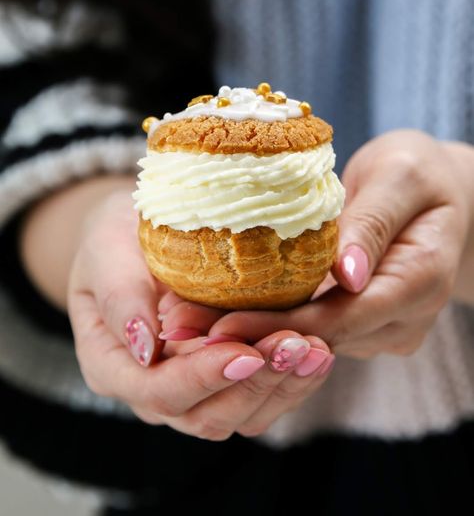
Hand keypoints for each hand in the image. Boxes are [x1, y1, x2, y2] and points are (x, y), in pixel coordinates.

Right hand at [68, 189, 333, 438]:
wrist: (135, 235)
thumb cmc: (115, 238)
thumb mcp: (106, 251)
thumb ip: (119, 295)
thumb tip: (147, 348)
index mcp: (113, 365)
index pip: (158, 391)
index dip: (203, 378)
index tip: (244, 352)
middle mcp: (153, 390)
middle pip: (206, 415)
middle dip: (255, 384)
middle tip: (296, 346)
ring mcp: (192, 389)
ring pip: (241, 414)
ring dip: (282, 386)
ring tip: (316, 350)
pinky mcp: (225, 377)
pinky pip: (260, 396)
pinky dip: (292, 379)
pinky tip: (318, 350)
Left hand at [159, 130, 472, 358]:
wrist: (442, 192)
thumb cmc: (420, 172)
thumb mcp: (400, 176)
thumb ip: (373, 223)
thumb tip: (346, 277)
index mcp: (420, 281)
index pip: (341, 318)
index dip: (278, 326)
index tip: (218, 325)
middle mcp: (402, 318)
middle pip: (318, 339)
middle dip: (249, 336)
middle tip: (180, 326)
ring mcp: (384, 327)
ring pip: (310, 341)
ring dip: (251, 332)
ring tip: (186, 320)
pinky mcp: (364, 322)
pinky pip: (312, 327)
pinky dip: (268, 321)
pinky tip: (219, 311)